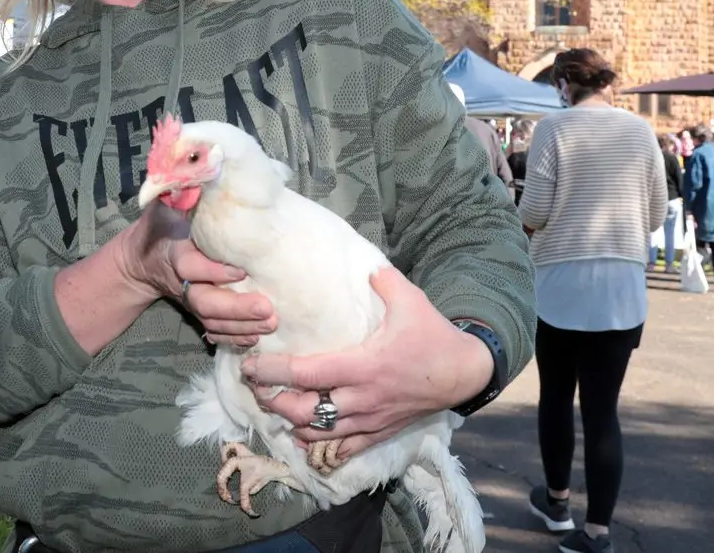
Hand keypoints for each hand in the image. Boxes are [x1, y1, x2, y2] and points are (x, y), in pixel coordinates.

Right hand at [112, 202, 276, 347]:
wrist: (141, 255)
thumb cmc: (164, 221)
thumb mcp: (168, 200)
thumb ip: (184, 186)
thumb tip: (206, 159)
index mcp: (174, 250)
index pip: (191, 265)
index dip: (213, 272)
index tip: (240, 271)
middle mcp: (181, 278)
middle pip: (204, 301)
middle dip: (235, 308)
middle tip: (266, 308)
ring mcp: (189, 297)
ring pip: (211, 320)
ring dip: (240, 326)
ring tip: (270, 323)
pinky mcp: (198, 310)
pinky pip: (212, 330)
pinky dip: (232, 337)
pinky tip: (255, 337)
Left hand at [239, 266, 493, 460]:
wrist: (464, 373)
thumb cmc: (433, 336)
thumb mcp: (411, 300)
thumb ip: (383, 281)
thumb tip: (364, 265)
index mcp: (363, 366)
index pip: (306, 374)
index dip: (272, 372)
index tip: (249, 366)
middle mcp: (361, 398)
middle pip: (304, 411)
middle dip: (273, 401)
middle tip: (255, 387)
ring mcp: (370, 419)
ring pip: (319, 433)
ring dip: (291, 423)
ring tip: (274, 408)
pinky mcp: (380, 432)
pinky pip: (344, 448)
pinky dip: (319, 446)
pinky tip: (302, 437)